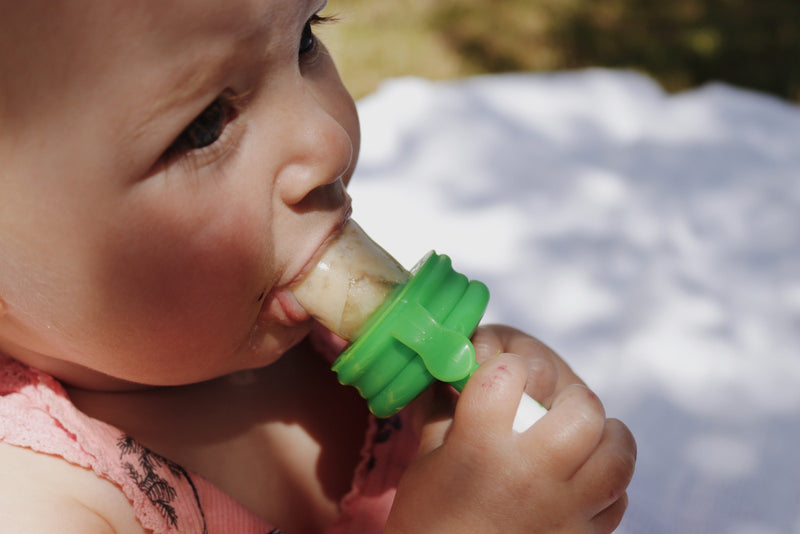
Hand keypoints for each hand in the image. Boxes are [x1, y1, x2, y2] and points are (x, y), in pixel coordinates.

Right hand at [385, 325, 635, 532]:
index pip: (508, 373)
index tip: (503, 375)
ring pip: (615, 455)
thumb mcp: (427, 458)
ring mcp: (563, 511)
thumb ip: (449, 409)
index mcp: (479, 448)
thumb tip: (459, 363)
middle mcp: (528, 475)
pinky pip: (617, 500)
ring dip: (605, 437)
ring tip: (584, 437)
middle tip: (554, 406)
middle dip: (570, 397)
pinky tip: (584, 481)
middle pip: (581, 410)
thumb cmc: (428, 518)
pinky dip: (608, 486)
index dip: (506, 365)